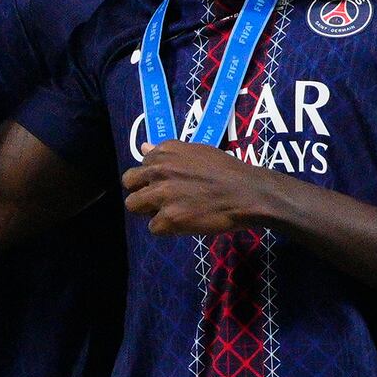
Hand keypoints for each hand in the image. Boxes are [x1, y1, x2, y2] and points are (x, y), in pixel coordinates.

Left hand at [120, 140, 279, 239]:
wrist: (248, 193)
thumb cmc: (227, 171)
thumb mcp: (197, 151)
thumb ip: (167, 152)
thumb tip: (144, 147)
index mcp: (165, 152)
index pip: (140, 165)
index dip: (152, 177)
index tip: (168, 183)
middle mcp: (159, 170)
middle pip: (129, 183)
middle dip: (141, 192)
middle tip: (160, 200)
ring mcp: (162, 194)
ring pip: (133, 205)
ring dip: (149, 211)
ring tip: (171, 213)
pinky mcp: (169, 218)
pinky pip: (153, 228)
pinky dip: (167, 229)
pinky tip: (184, 223)